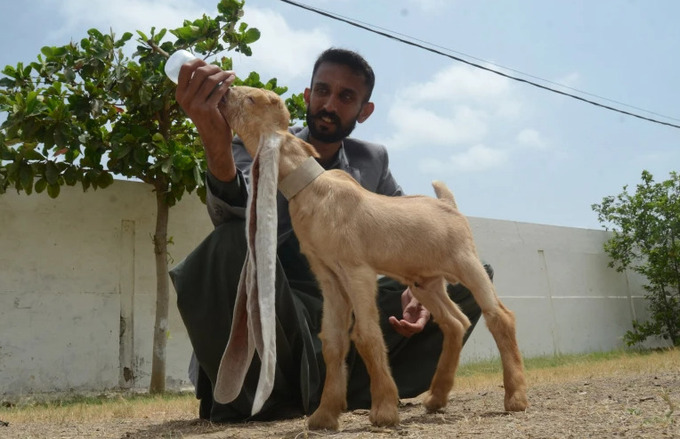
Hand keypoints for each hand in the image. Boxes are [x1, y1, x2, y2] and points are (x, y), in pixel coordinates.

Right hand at [175, 58, 236, 181]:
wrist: (213, 138)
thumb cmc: (207, 117)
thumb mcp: (195, 103)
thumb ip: (196, 90)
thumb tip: (206, 67)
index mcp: (180, 94)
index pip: (184, 69)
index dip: (196, 61)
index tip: (207, 62)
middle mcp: (185, 99)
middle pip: (199, 72)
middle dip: (213, 66)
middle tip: (221, 69)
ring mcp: (196, 104)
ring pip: (211, 80)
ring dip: (222, 73)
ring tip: (229, 73)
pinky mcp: (208, 109)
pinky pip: (219, 90)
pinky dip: (228, 81)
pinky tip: (232, 78)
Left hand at [388, 287, 430, 336]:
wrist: (414, 288)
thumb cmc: (417, 290)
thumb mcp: (415, 297)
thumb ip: (412, 307)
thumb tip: (405, 318)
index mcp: (424, 316)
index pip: (418, 327)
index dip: (410, 326)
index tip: (401, 321)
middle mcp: (419, 320)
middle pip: (411, 331)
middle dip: (401, 327)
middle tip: (393, 319)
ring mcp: (413, 321)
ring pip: (405, 331)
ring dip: (397, 327)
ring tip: (391, 319)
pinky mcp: (407, 319)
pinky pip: (401, 326)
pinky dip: (395, 324)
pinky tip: (391, 319)